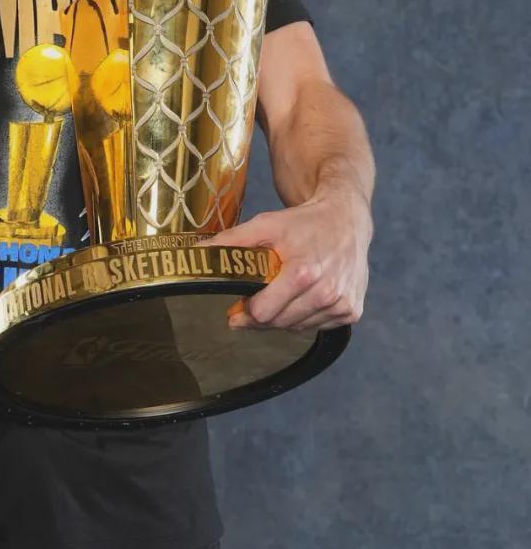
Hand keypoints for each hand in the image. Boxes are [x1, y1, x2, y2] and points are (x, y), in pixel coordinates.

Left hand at [203, 183, 372, 331]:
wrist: (346, 219)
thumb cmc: (304, 222)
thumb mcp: (265, 224)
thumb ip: (231, 242)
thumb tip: (196, 253)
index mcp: (303, 273)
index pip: (263, 313)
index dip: (247, 310)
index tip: (238, 304)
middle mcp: (326, 293)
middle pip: (278, 324)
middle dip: (261, 315)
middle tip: (254, 299)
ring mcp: (341, 305)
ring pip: (297, 328)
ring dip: (283, 316)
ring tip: (281, 292)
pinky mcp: (352, 312)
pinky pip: (316, 327)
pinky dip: (304, 316)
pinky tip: (302, 295)